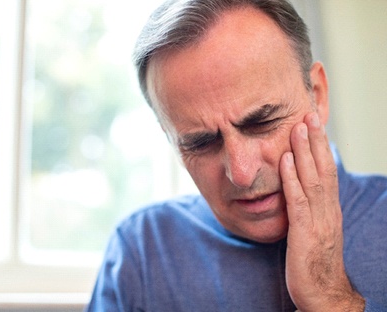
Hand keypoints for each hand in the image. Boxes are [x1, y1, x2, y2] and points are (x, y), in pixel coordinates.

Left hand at [279, 112, 364, 310]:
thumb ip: (309, 208)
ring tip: (298, 128)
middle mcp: (327, 210)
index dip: (321, 147)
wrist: (323, 294)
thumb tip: (298, 187)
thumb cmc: (315, 260)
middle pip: (323, 169)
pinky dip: (291, 178)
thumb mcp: (315, 229)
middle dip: (315, 141)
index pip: (327, 171)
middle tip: (309, 115)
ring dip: (304, 152)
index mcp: (329, 208)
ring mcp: (318, 221)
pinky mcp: (303, 233)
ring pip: (312, 179)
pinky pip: (297, 201)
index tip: (313, 124)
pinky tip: (284, 161)